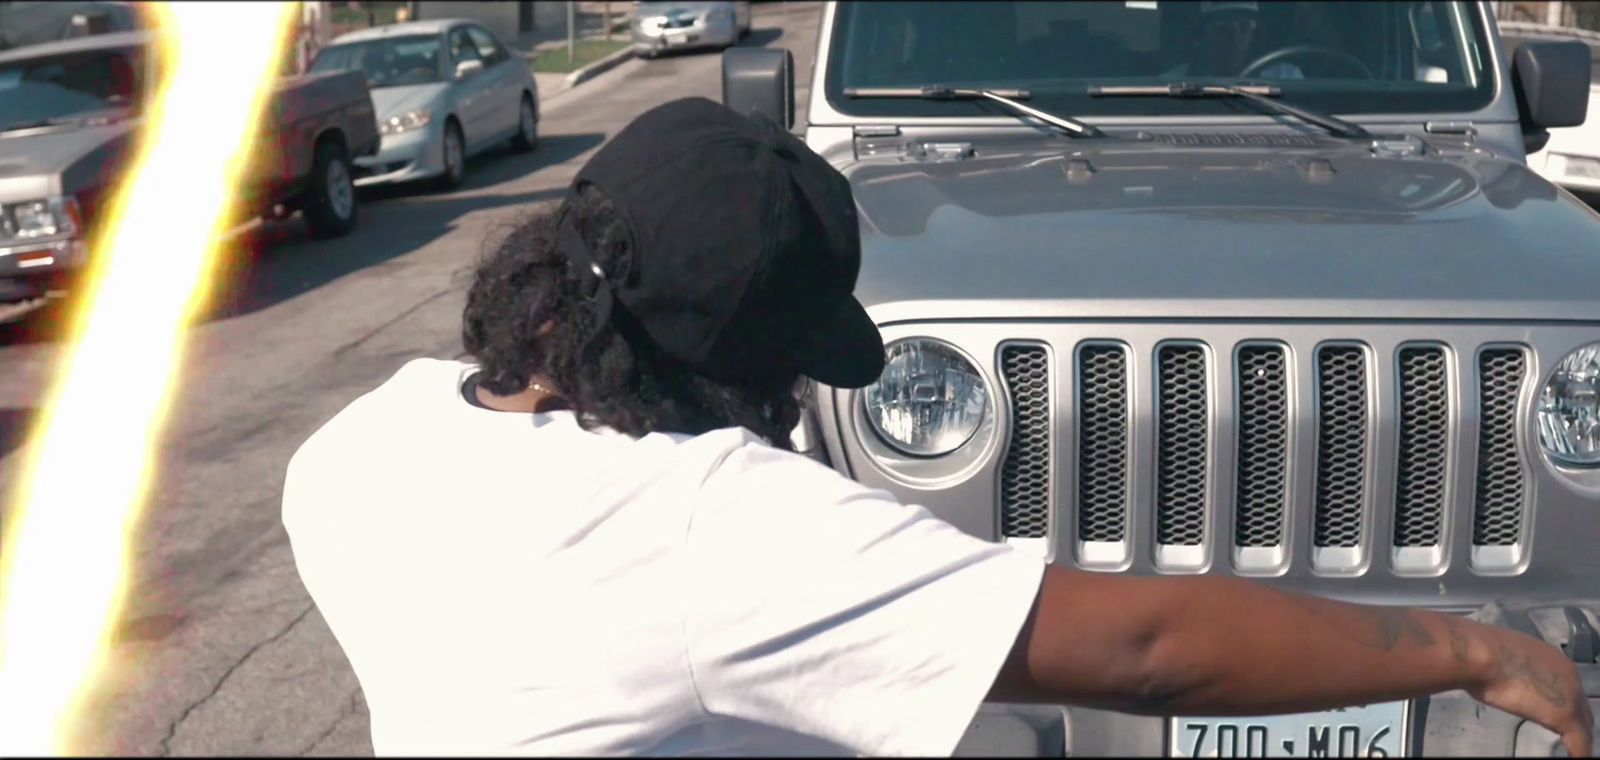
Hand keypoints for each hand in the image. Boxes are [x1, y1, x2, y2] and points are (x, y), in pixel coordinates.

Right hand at [1465, 623, 1592, 756]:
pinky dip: (1578, 753)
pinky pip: (1580, 742)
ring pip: (1584, 724)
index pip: (1568, 686)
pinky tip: (1575, 758)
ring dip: (1578, 736)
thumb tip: (1502, 678)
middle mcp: (1568, 675)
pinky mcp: (1565, 717)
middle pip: (1581, 706)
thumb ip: (1513, 669)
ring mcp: (1570, 697)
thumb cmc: (1482, 654)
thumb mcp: (1503, 658)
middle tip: (1566, 734)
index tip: (1552, 711)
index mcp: (1553, 658)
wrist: (1483, 655)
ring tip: (1571, 748)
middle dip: (1577, 720)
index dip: (1563, 701)